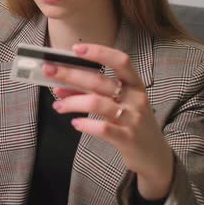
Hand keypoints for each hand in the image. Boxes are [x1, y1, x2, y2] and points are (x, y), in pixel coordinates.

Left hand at [43, 43, 173, 199]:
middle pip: (99, 81)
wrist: (153, 155)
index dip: (99, 52)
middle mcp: (135, 98)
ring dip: (72, 102)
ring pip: (97, 103)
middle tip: (50, 72)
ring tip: (58, 106)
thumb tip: (60, 85)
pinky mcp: (127, 138)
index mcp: (135, 85)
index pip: (120, 61)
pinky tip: (75, 124)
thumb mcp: (118, 104)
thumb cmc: (131, 123)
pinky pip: (102, 128)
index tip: (76, 49)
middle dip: (71, 75)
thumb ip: (93, 93)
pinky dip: (85, 124)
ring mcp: (133, 119)